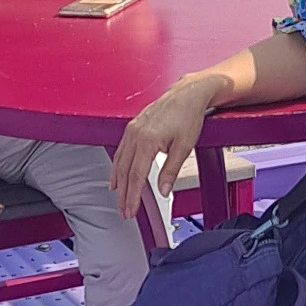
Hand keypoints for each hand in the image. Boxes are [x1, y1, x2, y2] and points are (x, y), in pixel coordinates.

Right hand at [111, 77, 215, 221]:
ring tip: (119, 198)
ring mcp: (132, 129)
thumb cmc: (188, 115)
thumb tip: (163, 189)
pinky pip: (120, 150)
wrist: (187, 94)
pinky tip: (117, 175)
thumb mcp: (184, 146)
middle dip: (123, 194)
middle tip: (125, 210)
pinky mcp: (133, 126)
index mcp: (147, 140)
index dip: (132, 196)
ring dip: (118, 182)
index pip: (136, 176)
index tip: (131, 210)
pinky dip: (117, 166)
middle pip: (125, 171)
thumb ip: (171, 170)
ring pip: (119, 161)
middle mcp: (135, 134)